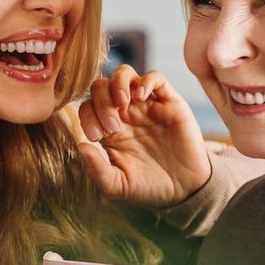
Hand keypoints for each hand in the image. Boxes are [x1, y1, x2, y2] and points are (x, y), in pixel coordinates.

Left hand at [76, 65, 210, 207]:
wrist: (185, 190)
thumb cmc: (149, 187)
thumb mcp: (118, 186)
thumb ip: (97, 170)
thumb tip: (80, 146)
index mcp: (108, 130)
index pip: (88, 107)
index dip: (87, 116)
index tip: (98, 137)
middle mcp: (124, 113)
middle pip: (102, 86)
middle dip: (101, 101)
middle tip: (112, 126)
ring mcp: (146, 105)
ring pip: (124, 74)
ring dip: (118, 83)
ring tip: (122, 102)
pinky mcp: (169, 102)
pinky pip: (155, 78)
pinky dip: (145, 81)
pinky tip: (141, 97)